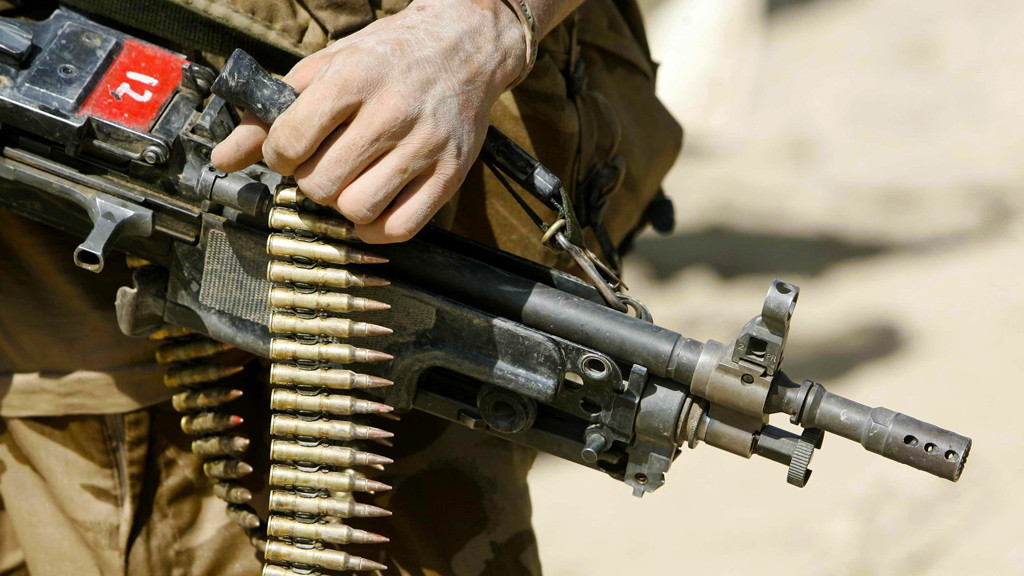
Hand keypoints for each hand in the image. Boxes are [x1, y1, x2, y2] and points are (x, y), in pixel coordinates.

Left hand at [211, 0, 525, 242]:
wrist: (465, 46)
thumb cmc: (387, 58)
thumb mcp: (326, 68)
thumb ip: (272, 112)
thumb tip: (223, 159)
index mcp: (354, 78)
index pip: (291, 142)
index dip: (279, 156)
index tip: (290, 151)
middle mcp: (391, 112)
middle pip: (321, 184)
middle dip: (310, 182)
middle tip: (323, 165)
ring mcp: (425, 146)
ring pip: (358, 210)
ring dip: (342, 206)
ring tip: (349, 184)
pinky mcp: (451, 173)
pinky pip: (401, 228)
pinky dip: (376, 230)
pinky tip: (372, 208)